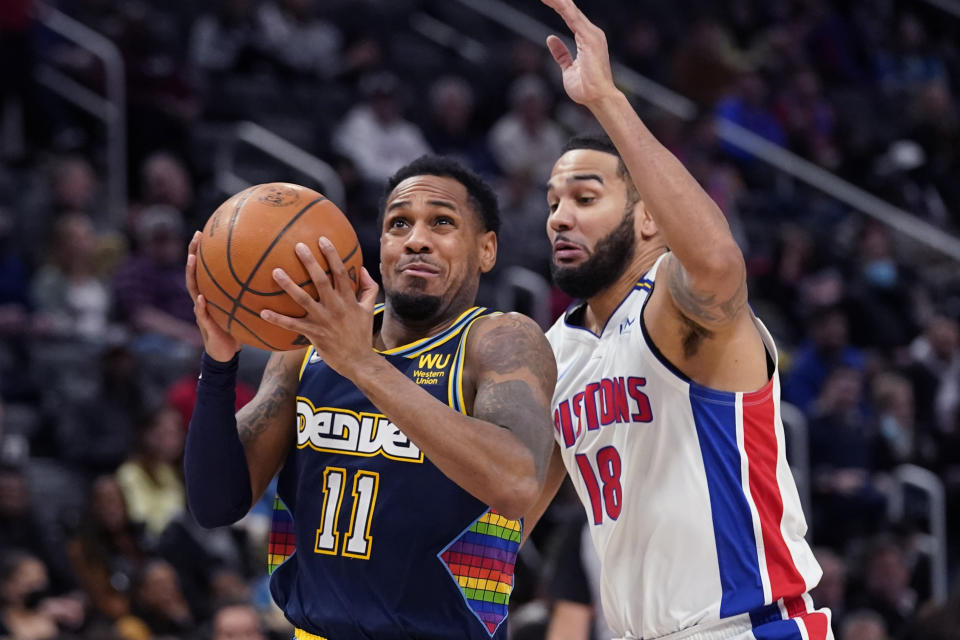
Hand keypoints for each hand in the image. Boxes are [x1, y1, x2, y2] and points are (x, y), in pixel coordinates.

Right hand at [185, 231, 240, 361]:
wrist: (225, 352)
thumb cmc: (236, 327)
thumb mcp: (242, 308)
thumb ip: (250, 294)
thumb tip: (271, 275)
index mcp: (211, 293)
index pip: (205, 268)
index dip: (203, 250)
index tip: (204, 231)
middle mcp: (203, 299)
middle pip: (195, 272)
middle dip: (193, 253)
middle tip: (196, 235)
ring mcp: (201, 311)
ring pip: (193, 289)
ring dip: (191, 274)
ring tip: (192, 259)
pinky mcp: (206, 325)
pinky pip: (202, 314)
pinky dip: (201, 306)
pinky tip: (202, 298)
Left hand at [260, 237, 378, 377]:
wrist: (358, 361)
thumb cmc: (362, 333)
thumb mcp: (370, 308)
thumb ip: (368, 288)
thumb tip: (362, 269)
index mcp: (349, 299)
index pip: (341, 272)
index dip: (332, 255)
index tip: (322, 239)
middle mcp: (336, 307)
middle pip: (321, 280)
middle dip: (310, 262)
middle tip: (298, 246)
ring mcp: (324, 320)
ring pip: (304, 299)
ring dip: (289, 285)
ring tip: (276, 271)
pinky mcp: (314, 334)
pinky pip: (293, 325)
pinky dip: (278, 319)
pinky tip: (262, 312)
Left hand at [541, 0, 619, 107]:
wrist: (598, 98)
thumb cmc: (586, 88)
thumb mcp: (568, 68)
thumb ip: (561, 53)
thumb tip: (551, 38)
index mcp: (587, 38)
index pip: (569, 16)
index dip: (557, 5)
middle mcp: (591, 33)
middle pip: (570, 9)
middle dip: (556, 0)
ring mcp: (591, 34)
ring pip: (571, 10)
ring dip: (557, 1)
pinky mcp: (590, 38)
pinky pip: (573, 18)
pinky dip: (563, 7)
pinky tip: (553, 0)